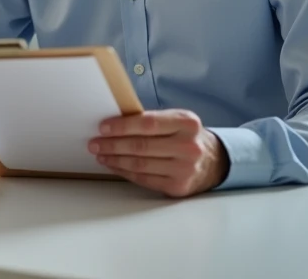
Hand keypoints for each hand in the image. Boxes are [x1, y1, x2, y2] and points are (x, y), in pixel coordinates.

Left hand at [88, 110, 228, 197]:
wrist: (212, 161)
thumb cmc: (185, 136)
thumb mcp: (176, 120)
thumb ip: (151, 120)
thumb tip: (113, 123)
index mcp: (187, 123)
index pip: (148, 123)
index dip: (122, 126)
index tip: (102, 127)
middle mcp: (189, 146)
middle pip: (141, 146)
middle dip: (112, 144)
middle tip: (94, 143)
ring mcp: (185, 169)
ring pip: (140, 164)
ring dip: (114, 159)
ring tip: (100, 154)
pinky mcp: (178, 186)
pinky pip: (144, 178)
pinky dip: (124, 171)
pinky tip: (113, 165)